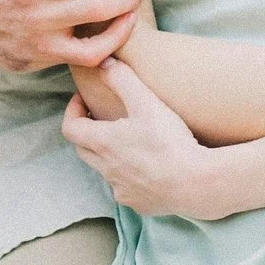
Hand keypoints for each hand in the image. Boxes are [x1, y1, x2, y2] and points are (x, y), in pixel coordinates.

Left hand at [62, 59, 222, 218]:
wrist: (195, 183)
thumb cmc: (169, 142)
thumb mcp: (146, 103)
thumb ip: (122, 79)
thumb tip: (103, 62)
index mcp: (103, 143)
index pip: (69, 127)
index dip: (73, 111)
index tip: (84, 101)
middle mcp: (106, 169)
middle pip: (83, 149)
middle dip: (89, 131)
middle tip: (104, 118)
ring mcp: (120, 189)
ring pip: (105, 170)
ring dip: (110, 155)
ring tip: (131, 141)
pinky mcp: (137, 203)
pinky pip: (125, 188)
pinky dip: (130, 176)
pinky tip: (149, 167)